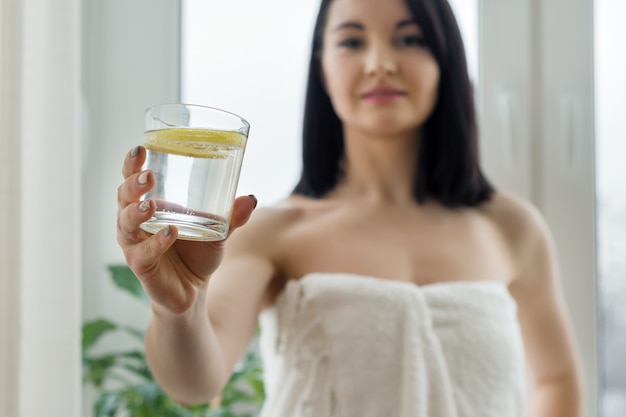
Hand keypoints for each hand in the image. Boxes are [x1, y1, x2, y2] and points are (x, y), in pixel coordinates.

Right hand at [116, 146, 256, 314]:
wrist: (193, 290)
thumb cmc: (199, 254)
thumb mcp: (218, 232)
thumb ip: (232, 217)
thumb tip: (250, 198)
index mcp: (151, 205)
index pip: (133, 180)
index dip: (132, 164)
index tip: (139, 148)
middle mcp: (136, 222)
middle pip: (123, 198)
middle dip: (132, 185)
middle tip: (148, 176)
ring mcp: (136, 244)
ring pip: (125, 224)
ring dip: (136, 212)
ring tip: (150, 205)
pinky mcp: (142, 266)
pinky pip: (142, 253)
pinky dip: (155, 243)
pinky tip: (169, 233)